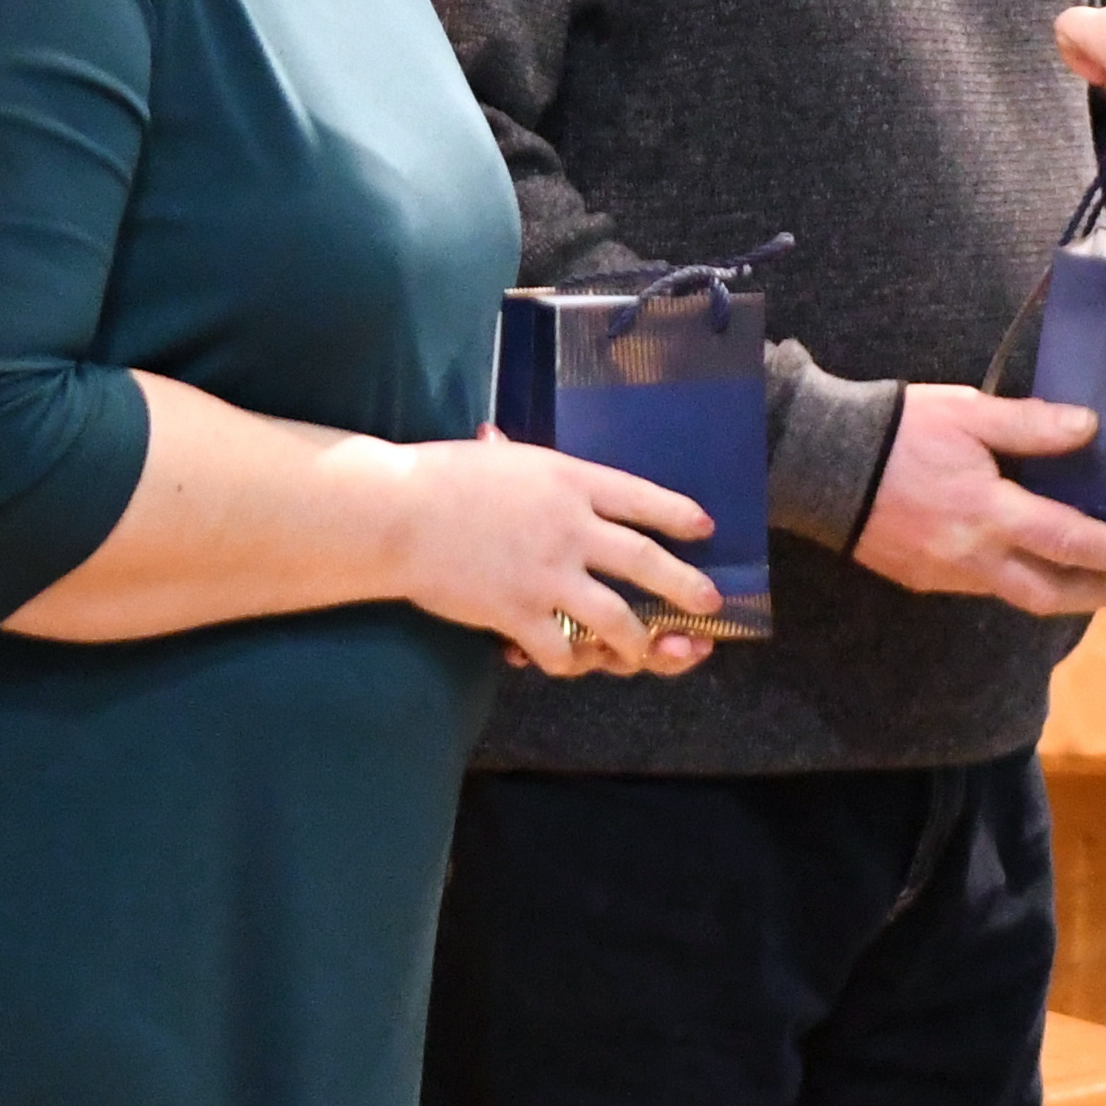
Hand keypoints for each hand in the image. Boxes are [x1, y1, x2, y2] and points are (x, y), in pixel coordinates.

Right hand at [389, 427, 723, 677]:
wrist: (396, 514)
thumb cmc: (440, 477)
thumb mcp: (503, 458)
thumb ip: (528, 467)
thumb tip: (506, 442)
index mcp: (571, 481)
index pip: (644, 498)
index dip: (679, 516)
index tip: (703, 529)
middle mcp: (572, 529)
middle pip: (649, 563)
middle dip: (687, 587)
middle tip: (709, 604)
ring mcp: (550, 576)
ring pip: (618, 621)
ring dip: (639, 645)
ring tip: (645, 653)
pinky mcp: (520, 614)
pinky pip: (563, 652)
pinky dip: (570, 663)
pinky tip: (570, 662)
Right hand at [854, 384, 1105, 616]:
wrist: (821, 464)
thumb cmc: (899, 430)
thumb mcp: (969, 413)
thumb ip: (1032, 424)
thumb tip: (1091, 426)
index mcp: (989, 514)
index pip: (1070, 542)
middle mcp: (974, 557)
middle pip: (1053, 593)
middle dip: (1103, 594)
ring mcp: (948, 575)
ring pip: (1022, 597)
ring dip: (1067, 593)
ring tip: (1102, 581)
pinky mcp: (927, 579)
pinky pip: (989, 588)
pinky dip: (1026, 582)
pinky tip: (1039, 565)